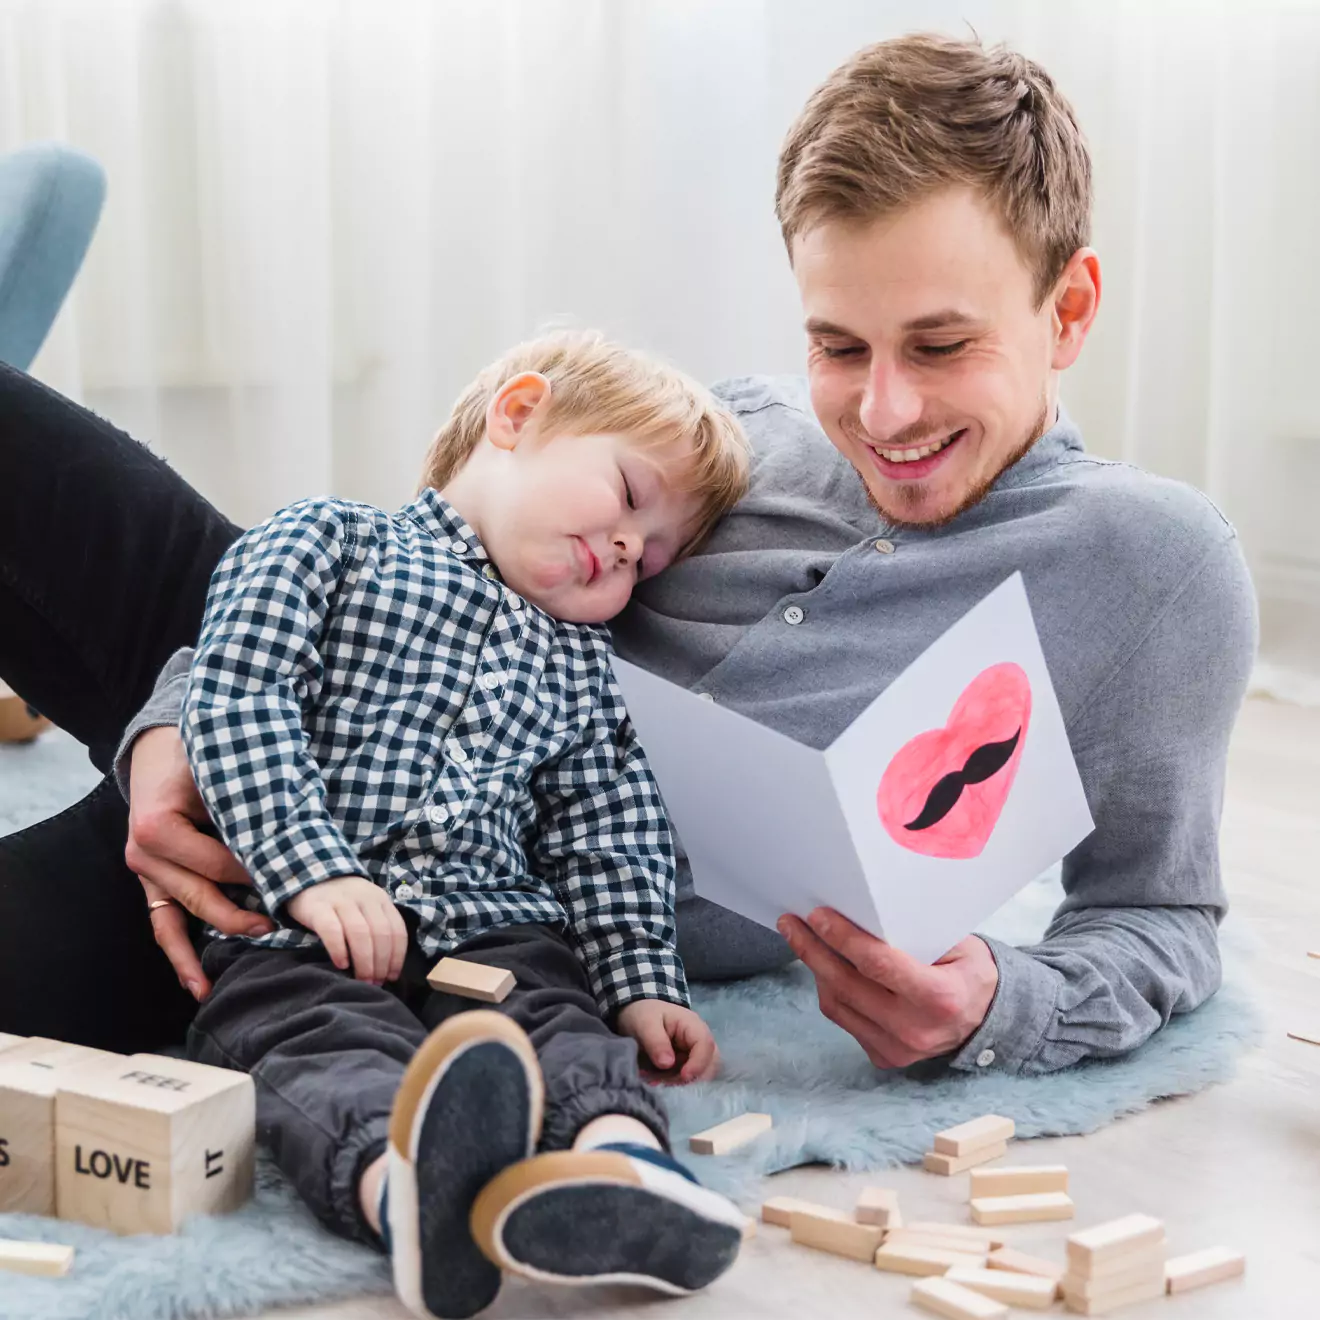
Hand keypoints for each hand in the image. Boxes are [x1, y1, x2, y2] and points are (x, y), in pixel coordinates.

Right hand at [126, 724, 271, 1000]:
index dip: (255, 872)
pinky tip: (198, 984)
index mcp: (157, 828)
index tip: (289, 881)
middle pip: (200, 896)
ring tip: (216, 986)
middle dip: (239, 915)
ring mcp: (144, 873)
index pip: (217, 863)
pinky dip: (180, 954)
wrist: (158, 750)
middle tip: (277, 926)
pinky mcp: (150, 884)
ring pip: (175, 921)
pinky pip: (163, 924)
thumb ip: (242, 803)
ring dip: (199, 952)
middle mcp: (144, 855)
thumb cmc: (195, 757)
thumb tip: (289, 832)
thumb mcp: (216, 773)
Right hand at [286, 876, 407, 984]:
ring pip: (360, 933)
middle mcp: (364, 898)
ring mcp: (341, 901)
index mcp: (380, 899)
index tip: (392, 976)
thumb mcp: (366, 907)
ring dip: (364, 961)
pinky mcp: (318, 907)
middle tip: (375, 983)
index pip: (397, 930)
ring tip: (362, 980)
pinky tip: (341, 965)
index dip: (397, 957)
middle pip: (380, 934)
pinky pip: (332, 930)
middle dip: (380, 963)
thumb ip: (377, 926)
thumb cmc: (342, 901)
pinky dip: (339, 950)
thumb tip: (388, 966)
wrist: (309, 877)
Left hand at [616, 1000, 719, 1083]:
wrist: (638, 1012)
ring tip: (655, 1082)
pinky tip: (656, 1081)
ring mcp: (694, 1052)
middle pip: (710, 1063)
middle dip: (690, 1078)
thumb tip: (668, 1064)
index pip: (706, 1045)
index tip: (683, 1076)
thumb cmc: (644, 1014)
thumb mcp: (645, 1024)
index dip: (698, 1063)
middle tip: (664, 1083)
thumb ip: (656, 1042)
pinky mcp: (686, 1062)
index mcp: (692, 1025)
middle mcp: (699, 1039)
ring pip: (700, 1074)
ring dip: (680, 1083)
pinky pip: (687, 1077)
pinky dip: (673, 1083)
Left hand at [778, 908, 997, 1068]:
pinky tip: (826, 970)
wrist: (989, 1019)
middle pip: (846, 985)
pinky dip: (832, 992)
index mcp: (938, 997)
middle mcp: (915, 1029)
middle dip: (812, 950)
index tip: (817, 915)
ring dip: (816, 971)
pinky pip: (845, 1020)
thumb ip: (914, 932)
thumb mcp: (959, 944)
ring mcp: (897, 1049)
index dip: (842, 937)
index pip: (877, 964)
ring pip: (837, 1005)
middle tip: (790, 923)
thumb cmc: (969, 971)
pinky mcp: (885, 1058)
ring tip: (804, 941)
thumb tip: (860, 909)